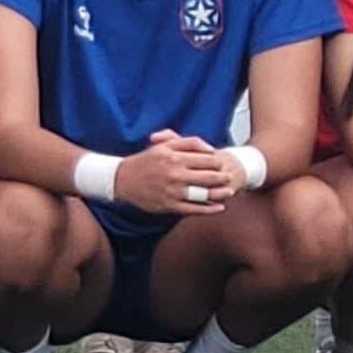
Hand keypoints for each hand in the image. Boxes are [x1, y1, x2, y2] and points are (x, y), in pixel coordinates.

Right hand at [117, 130, 239, 217]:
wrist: (123, 179)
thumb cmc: (146, 160)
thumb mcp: (165, 145)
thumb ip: (188, 142)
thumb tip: (210, 148)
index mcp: (175, 158)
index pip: (206, 160)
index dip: (217, 162)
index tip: (222, 163)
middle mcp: (175, 175)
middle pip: (208, 177)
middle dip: (222, 177)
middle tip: (229, 177)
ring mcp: (173, 192)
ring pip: (203, 194)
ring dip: (219, 194)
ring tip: (229, 192)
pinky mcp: (169, 206)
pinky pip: (193, 209)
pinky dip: (208, 209)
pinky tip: (219, 208)